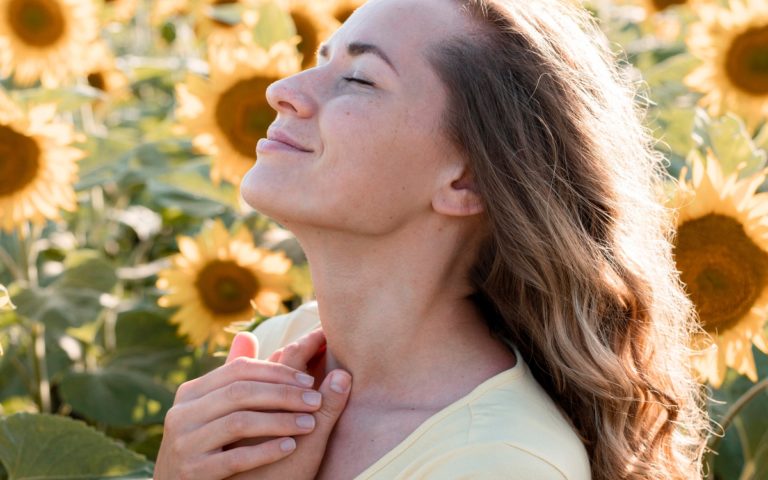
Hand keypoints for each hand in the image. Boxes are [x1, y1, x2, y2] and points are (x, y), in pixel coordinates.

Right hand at [154, 333, 332, 478]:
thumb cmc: (206, 445)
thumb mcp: (214, 409)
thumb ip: (230, 377)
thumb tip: (247, 335)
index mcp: (190, 392)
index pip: (239, 369)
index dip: (277, 372)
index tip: (309, 380)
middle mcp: (181, 414)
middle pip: (240, 392)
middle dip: (284, 394)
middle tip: (316, 400)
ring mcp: (184, 443)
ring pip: (239, 422)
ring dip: (281, 421)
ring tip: (311, 423)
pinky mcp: (192, 472)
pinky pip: (235, 458)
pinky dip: (266, 451)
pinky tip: (290, 447)